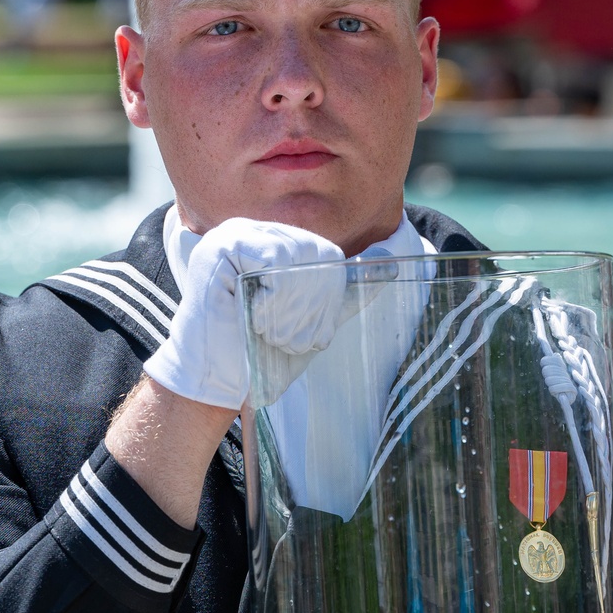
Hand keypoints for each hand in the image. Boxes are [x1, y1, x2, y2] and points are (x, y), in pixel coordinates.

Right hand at [144, 217, 346, 409]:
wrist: (219, 381)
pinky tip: (255, 320)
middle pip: (312, 252)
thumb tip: (393, 266)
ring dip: (289, 308)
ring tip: (271, 332)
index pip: (324, 253)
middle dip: (308, 306)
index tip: (310, 334)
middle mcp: (254, 231)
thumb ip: (345, 293)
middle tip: (289, 339)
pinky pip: (272, 261)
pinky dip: (271, 300)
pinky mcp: (220, 247)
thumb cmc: (259, 351)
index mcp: (275, 242)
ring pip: (294, 257)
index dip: (325, 296)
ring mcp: (234, 234)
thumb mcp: (312, 319)